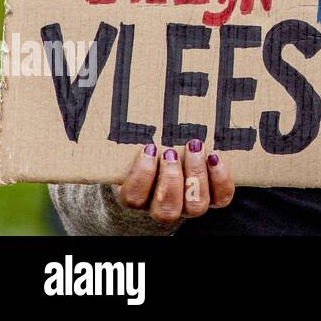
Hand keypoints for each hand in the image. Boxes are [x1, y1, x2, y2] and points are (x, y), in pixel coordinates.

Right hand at [113, 140, 233, 223]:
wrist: (180, 152)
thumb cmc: (155, 147)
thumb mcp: (133, 141)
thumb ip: (124, 135)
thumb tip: (99, 109)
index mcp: (139, 196)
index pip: (133, 198)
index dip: (142, 175)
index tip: (149, 148)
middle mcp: (164, 207)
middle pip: (166, 211)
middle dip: (170, 178)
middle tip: (171, 151)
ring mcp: (191, 206)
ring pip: (195, 206)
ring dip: (196, 175)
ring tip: (194, 148)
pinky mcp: (215, 198)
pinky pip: (221, 198)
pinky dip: (219, 178)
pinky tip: (214, 156)